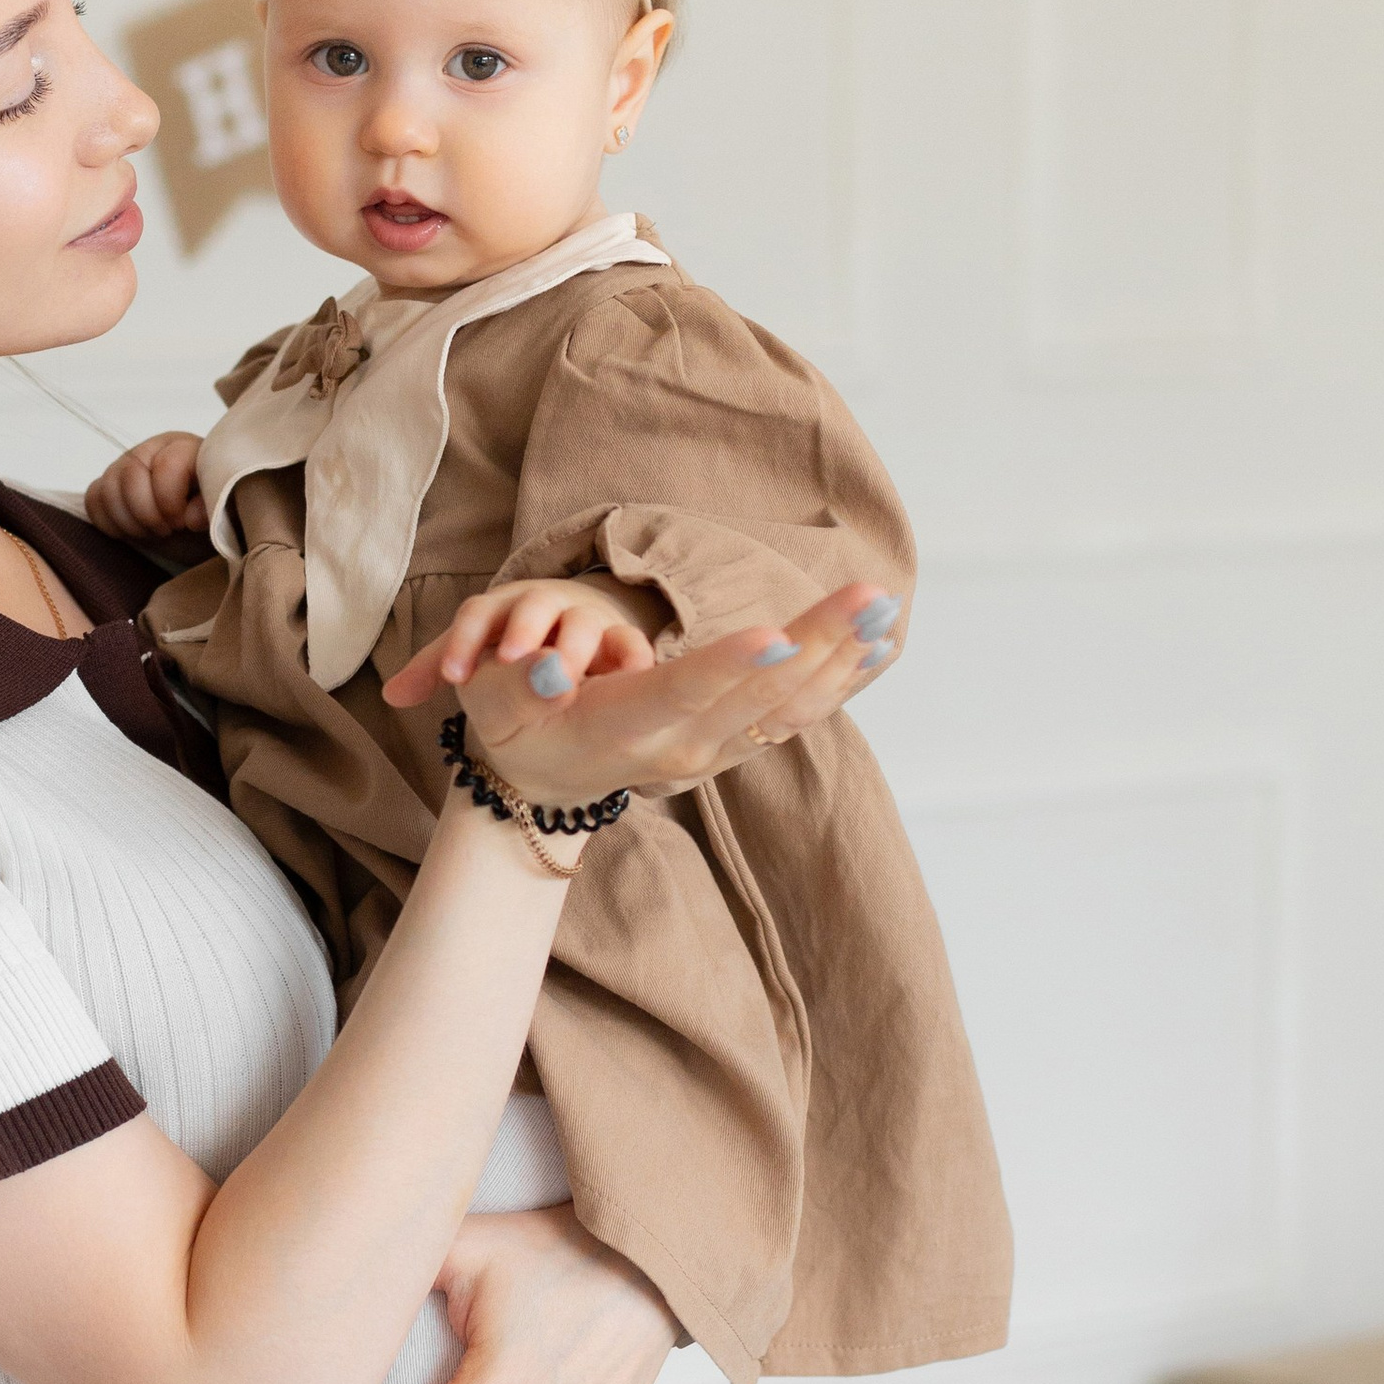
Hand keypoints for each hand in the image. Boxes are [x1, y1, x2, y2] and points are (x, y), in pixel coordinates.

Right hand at [86, 430, 206, 544]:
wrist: (203, 522)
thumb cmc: (217, 511)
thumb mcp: (227, 509)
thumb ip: (215, 506)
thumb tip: (192, 517)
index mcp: (184, 447)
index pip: (165, 466)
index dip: (171, 502)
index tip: (183, 524)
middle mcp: (151, 449)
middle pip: (130, 474)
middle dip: (147, 513)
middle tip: (166, 531)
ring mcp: (126, 465)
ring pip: (107, 487)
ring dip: (128, 521)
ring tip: (152, 532)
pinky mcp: (109, 484)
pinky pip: (93, 499)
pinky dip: (108, 522)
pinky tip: (133, 532)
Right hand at [383, 577, 901, 805]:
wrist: (542, 785)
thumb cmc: (518, 724)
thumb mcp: (499, 704)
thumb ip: (521, 685)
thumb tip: (543, 665)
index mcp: (624, 729)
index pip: (681, 693)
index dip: (727, 665)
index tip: (775, 635)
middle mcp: (679, 747)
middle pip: (754, 696)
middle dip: (816, 644)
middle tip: (870, 599)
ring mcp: (710, 752)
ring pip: (786, 710)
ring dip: (838, 660)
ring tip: (884, 614)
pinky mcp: (728, 747)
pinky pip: (792, 718)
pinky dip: (834, 683)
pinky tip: (872, 648)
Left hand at [417, 573, 660, 703]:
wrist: (577, 614)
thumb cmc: (514, 636)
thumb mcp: (477, 645)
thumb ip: (437, 667)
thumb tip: (391, 697)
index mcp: (500, 608)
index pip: (477, 615)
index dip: (463, 642)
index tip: (453, 677)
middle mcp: (542, 607)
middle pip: (530, 608)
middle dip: (520, 632)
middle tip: (511, 662)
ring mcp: (583, 620)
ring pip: (580, 623)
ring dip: (572, 646)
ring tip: (564, 681)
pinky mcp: (621, 639)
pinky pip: (630, 643)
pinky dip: (632, 658)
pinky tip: (630, 677)